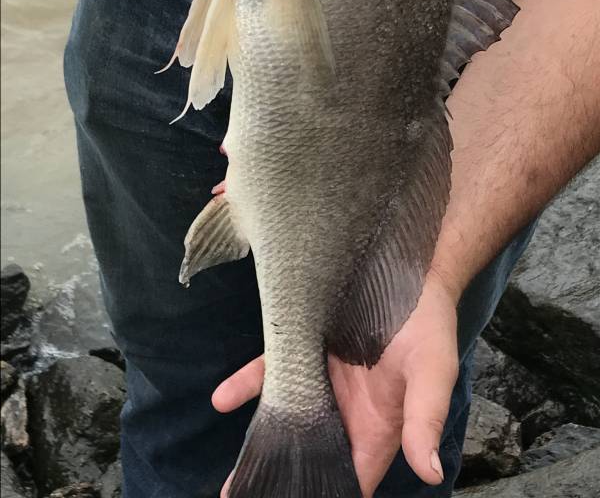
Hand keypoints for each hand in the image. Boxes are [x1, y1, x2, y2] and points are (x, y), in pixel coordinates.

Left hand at [212, 272, 458, 497]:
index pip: (350, 476)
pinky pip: (271, 371)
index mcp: (378, 425)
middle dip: (282, 478)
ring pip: (286, 418)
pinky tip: (221, 399)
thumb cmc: (429, 323)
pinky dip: (246, 386)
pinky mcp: (304, 346)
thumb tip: (432, 472)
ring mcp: (322, 379)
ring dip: (259, 444)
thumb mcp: (432, 370)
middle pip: (310, 453)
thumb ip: (426, 419)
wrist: (410, 267)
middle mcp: (346, 408)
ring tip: (230, 481)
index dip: (326, 493)